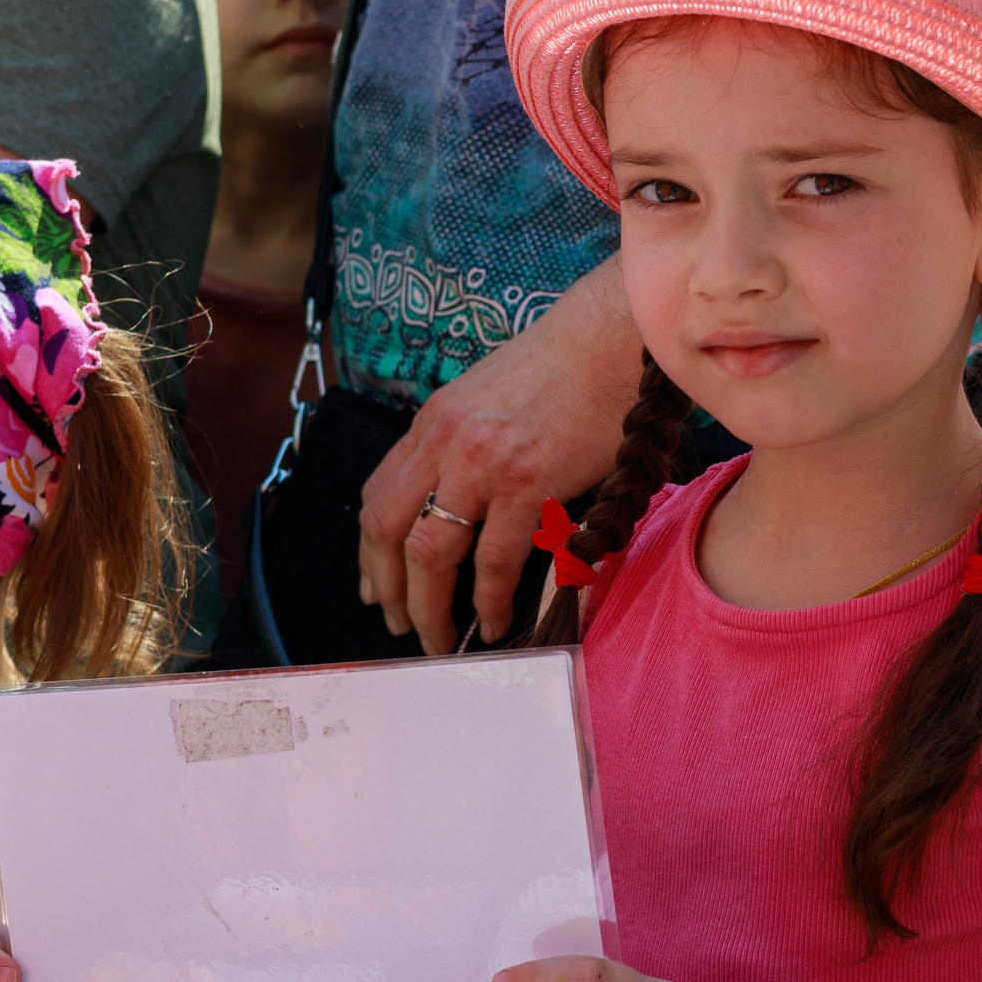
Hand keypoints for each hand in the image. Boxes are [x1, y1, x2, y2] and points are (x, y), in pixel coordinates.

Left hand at [357, 263, 637, 651]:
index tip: (376, 587)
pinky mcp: (528, 484)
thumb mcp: (486, 396)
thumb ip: (462, 443)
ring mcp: (482, 465)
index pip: (376, 497)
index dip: (370, 553)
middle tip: (399, 626)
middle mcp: (445, 444)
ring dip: (430, 608)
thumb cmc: (563, 366)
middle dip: (388, 590)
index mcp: (432, 423)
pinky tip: (495, 623)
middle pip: (387, 531)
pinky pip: (495, 560)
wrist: (611, 339)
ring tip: (441, 641)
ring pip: (430, 554)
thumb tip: (457, 496)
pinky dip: (490, 601)